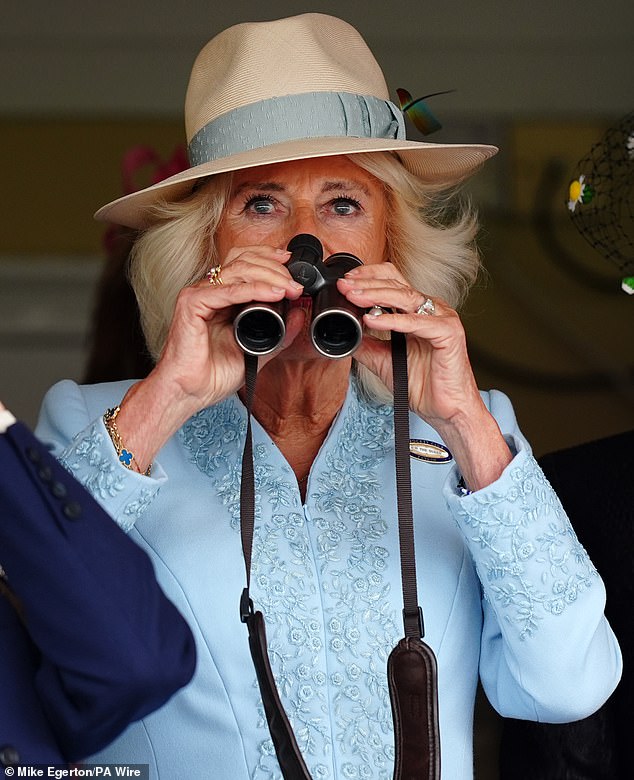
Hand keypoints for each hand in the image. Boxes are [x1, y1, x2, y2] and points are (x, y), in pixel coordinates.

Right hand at [113, 245, 304, 469]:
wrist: (189, 392)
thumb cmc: (212, 374)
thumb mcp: (257, 350)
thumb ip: (280, 333)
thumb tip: (299, 313)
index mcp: (220, 296)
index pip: (244, 262)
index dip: (268, 258)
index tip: (292, 264)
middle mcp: (208, 291)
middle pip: (243, 261)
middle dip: (274, 267)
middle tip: (296, 284)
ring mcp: (198, 294)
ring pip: (238, 271)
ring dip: (269, 276)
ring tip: (290, 288)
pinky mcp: (192, 304)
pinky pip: (228, 291)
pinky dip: (254, 290)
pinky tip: (273, 293)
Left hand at [338, 264, 511, 488]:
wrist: (446, 411)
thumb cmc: (423, 386)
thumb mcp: (384, 361)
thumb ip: (366, 346)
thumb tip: (346, 334)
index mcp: (418, 312)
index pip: (393, 282)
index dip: (369, 277)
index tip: (346, 282)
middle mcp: (431, 310)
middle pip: (397, 285)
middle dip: (367, 284)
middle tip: (345, 287)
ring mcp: (442, 319)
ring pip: (406, 297)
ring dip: (376, 295)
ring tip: (354, 297)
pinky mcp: (449, 333)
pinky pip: (417, 323)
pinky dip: (393, 321)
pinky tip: (373, 320)